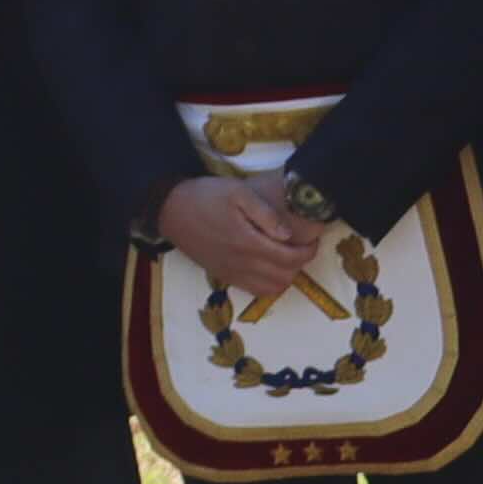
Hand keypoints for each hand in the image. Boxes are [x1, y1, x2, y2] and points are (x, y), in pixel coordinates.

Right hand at [151, 173, 321, 306]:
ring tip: (287, 257)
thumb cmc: (205, 196)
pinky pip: (254, 291)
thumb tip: (288, 235)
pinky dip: (269, 284)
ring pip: (271, 289)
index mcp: (248, 243)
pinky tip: (268, 266)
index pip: (290, 258)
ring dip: (286, 276)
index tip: (313, 240)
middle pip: (284, 277)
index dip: (308, 251)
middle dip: (300, 264)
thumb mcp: (238, 192)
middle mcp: (241, 264)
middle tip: (302, 246)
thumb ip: (266, 214)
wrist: (170, 210)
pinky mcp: (223, 275)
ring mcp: (231, 273)